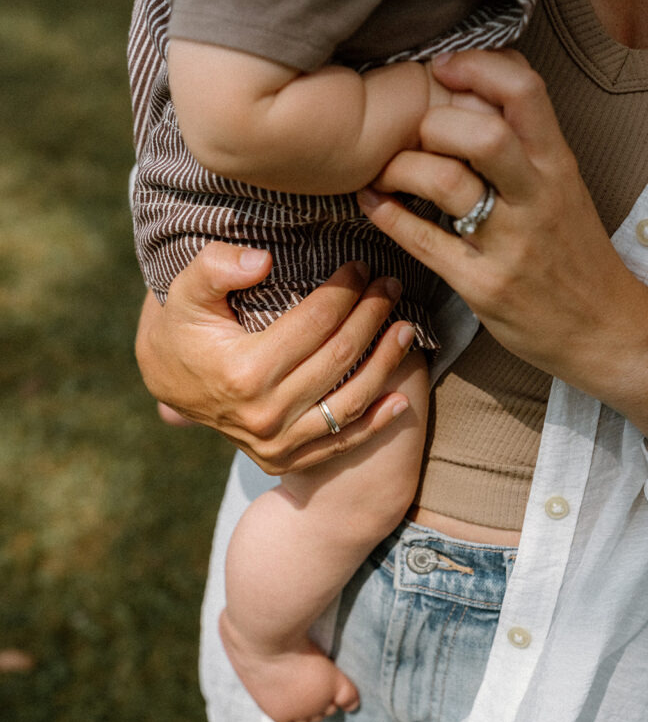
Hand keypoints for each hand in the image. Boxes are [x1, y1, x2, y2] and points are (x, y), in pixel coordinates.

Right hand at [135, 242, 415, 472]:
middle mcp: (264, 414)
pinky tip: (400, 399)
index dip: (344, 290)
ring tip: (406, 329)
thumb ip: (217, 267)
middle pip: (338, 357)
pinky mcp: (283, 461)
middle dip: (372, 315)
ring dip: (385, 364)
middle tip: (391, 286)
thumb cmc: (183, 327)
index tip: (361, 266)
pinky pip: (339, 444)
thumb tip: (264, 260)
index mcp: (244, 372)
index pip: (314, 324)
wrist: (167, 382)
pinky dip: (374, 424)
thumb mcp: (185, 291)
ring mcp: (276, 443)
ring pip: (349, 402)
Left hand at [359, 49, 647, 462]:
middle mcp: (537, 198)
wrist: (604, 330)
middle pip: (481, 134)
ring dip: (402, 168)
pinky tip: (371, 202)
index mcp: (558, 166)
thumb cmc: (575, 256)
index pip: (525, 92)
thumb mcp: (564, 191)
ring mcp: (510, 244)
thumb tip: (475, 102)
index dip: (477, 68)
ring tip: (383, 170)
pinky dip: (388, 216)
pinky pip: (425, 242)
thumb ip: (527, 151)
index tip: (442, 68)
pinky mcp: (483, 286)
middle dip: (433, 124)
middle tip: (411, 134)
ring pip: (447, 184)